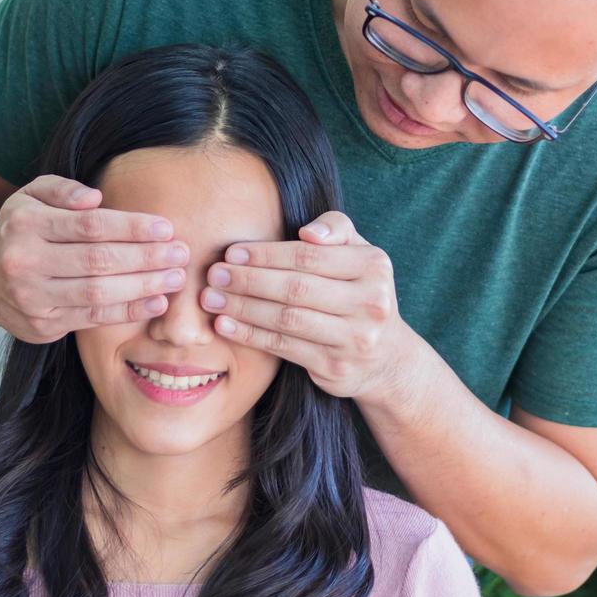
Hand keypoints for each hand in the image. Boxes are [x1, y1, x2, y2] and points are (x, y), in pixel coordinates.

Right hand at [0, 174, 188, 342]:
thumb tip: (95, 198)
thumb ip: (63, 189)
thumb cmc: (21, 229)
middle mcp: (25, 263)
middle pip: (98, 261)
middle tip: (181, 254)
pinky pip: (93, 318)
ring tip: (175, 278)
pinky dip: (128, 311)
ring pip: (98, 293)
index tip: (165, 228)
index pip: (89, 227)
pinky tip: (156, 301)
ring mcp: (32, 298)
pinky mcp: (42, 326)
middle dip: (146, 258)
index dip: (132, 228)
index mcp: (26, 225)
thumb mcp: (31, 195)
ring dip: (143, 287)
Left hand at [198, 211, 413, 399]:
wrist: (385, 358)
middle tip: (214, 274)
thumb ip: (336, 229)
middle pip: (296, 288)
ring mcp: (355, 338)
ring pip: (287, 319)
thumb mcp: (360, 254)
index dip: (266, 254)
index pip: (309, 256)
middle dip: (248, 280)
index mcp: (374, 266)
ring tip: (210, 299)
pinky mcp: (336, 367)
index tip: (232, 253)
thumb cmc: (359, 293)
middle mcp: (370, 303)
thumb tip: (307, 233)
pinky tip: (225, 324)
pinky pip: (284, 347)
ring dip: (243, 307)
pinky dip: (250, 335)